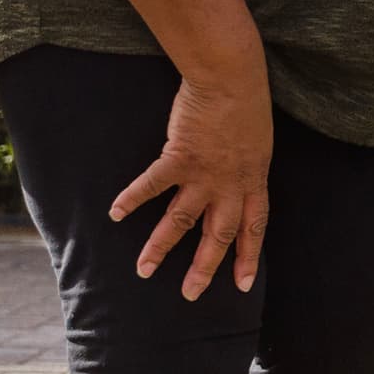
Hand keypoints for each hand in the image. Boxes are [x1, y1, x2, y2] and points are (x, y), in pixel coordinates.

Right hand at [111, 70, 272, 299]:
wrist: (231, 78)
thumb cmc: (247, 102)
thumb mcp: (257, 141)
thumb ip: (244, 164)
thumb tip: (235, 176)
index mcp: (253, 180)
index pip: (253, 228)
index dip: (247, 257)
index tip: (241, 284)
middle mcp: (230, 185)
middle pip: (217, 236)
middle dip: (204, 268)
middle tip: (190, 294)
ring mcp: (204, 175)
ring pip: (180, 221)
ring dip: (160, 247)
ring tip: (144, 270)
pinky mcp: (178, 158)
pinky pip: (152, 185)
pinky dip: (132, 199)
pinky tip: (115, 213)